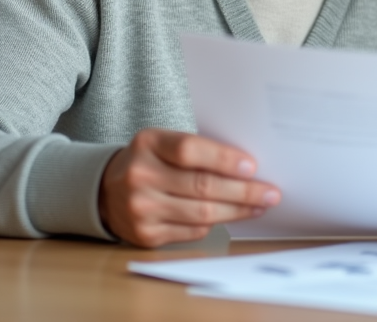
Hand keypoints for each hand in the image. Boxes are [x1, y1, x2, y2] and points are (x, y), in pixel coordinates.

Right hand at [98, 128, 279, 247]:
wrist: (106, 191)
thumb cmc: (149, 161)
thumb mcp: (164, 142)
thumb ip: (198, 150)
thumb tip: (247, 167)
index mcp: (148, 144)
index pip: (190, 151)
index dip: (224, 159)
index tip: (253, 166)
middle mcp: (140, 176)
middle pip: (202, 186)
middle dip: (243, 191)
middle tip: (270, 192)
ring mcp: (141, 209)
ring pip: (202, 213)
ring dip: (237, 211)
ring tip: (260, 205)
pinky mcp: (146, 235)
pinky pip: (193, 231)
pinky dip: (216, 223)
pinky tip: (233, 216)